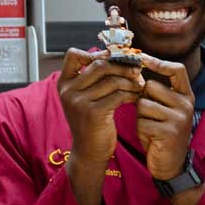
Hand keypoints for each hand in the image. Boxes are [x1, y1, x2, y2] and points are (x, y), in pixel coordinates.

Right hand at [56, 48, 143, 204]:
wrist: (89, 152)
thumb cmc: (91, 123)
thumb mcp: (85, 98)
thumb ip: (92, 79)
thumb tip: (115, 55)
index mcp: (64, 83)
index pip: (73, 54)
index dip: (95, 52)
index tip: (114, 59)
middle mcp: (68, 90)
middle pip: (99, 64)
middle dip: (122, 66)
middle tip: (137, 70)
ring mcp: (79, 102)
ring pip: (112, 80)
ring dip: (130, 81)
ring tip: (139, 85)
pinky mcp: (93, 113)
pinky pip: (118, 95)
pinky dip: (131, 94)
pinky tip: (136, 97)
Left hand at [136, 56, 197, 181]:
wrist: (171, 164)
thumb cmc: (162, 133)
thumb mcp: (164, 109)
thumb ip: (157, 93)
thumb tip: (136, 71)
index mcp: (186, 95)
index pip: (177, 70)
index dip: (159, 62)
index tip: (143, 58)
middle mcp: (186, 104)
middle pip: (151, 87)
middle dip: (142, 99)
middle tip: (149, 115)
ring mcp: (179, 118)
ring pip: (143, 104)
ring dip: (140, 117)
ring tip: (150, 127)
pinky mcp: (169, 132)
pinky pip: (142, 121)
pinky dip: (141, 130)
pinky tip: (150, 137)